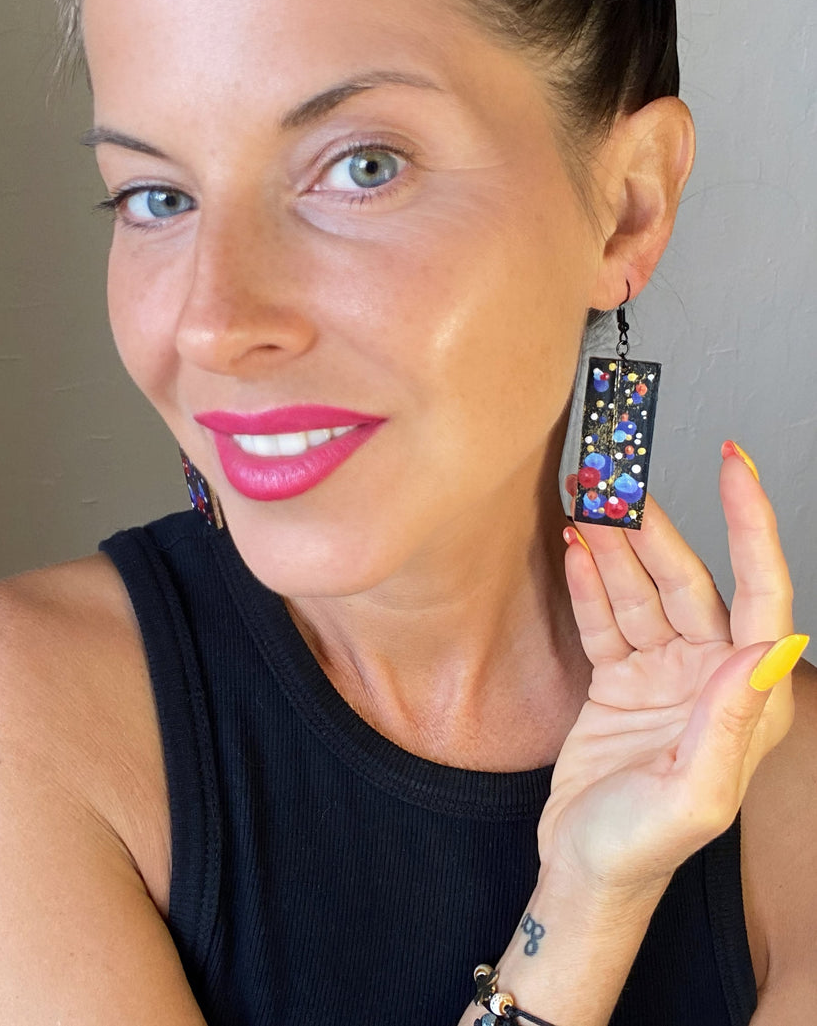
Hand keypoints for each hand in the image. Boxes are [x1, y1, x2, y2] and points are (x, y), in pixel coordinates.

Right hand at [538, 444, 806, 897]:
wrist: (581, 873)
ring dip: (613, 545)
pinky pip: (607, 615)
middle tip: (613, 480)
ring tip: (585, 499)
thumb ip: (728, 723)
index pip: (760, 593)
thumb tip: (766, 648)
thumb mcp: (691, 799)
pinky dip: (590, 580)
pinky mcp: (621, 678)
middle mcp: (710, 678)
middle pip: (687, 580)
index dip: (751, 524)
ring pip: (642, 590)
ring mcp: (663, 674)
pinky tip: (575, 546)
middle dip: (650, 527)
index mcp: (746, 701)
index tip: (737, 467)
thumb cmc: (639, 850)